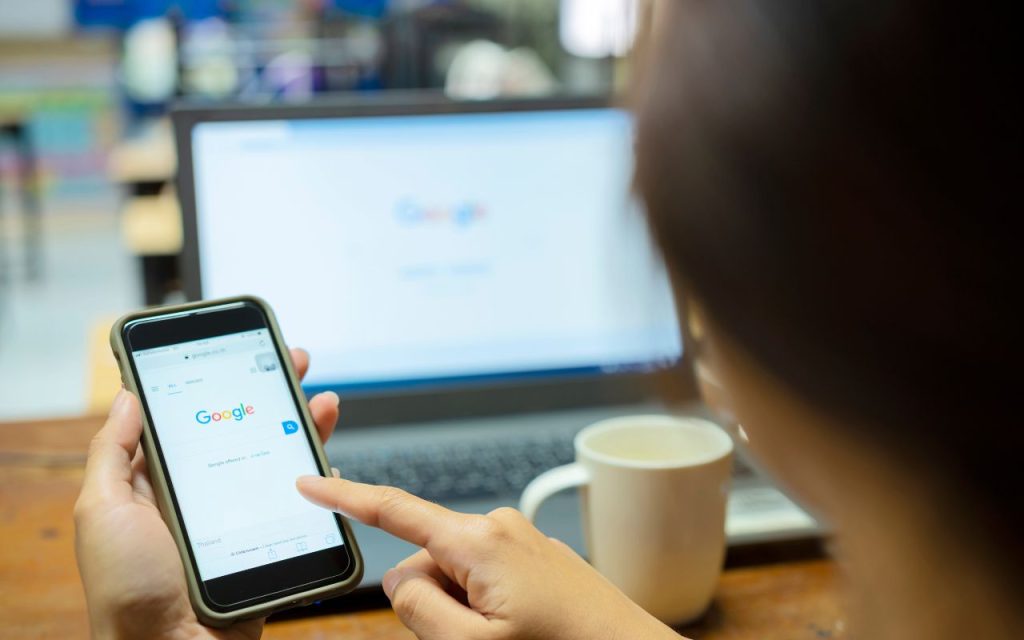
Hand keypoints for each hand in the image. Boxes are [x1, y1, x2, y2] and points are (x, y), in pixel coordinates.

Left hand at [75, 349, 338, 639]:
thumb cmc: (127, 590)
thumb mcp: (101, 511)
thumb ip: (111, 453)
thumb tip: (127, 396)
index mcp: (162, 482)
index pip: (196, 417)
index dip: (221, 381)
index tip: (243, 351)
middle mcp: (205, 495)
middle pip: (247, 430)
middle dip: (275, 391)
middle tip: (298, 362)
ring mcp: (241, 517)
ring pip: (280, 460)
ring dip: (305, 426)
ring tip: (324, 402)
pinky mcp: (271, 540)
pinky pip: (301, 503)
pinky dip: (321, 478)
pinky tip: (329, 459)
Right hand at [295, 478, 681, 639]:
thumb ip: (419, 608)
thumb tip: (403, 579)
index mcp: (477, 540)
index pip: (394, 510)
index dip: (345, 497)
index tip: (308, 484)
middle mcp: (499, 527)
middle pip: (425, 562)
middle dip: (434, 602)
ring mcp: (520, 541)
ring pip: (457, 576)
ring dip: (464, 611)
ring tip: (509, 638)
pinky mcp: (536, 557)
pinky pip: (488, 579)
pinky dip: (488, 608)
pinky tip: (522, 632)